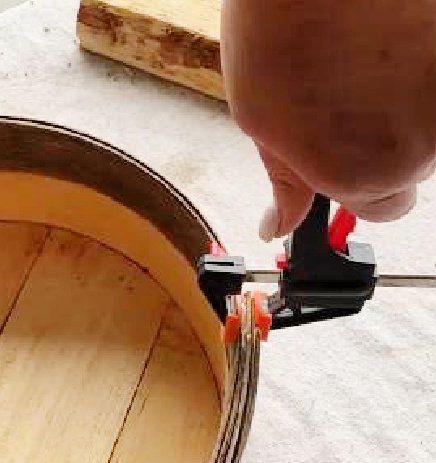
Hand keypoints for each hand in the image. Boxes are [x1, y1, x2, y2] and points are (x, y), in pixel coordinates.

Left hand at [221, 0, 435, 239]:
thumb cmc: (281, 21)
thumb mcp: (260, 118)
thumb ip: (285, 178)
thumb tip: (280, 225)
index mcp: (360, 172)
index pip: (381, 207)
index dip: (360, 179)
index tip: (349, 156)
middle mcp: (423, 146)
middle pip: (414, 163)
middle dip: (385, 138)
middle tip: (351, 90)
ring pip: (433, 119)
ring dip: (409, 96)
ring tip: (370, 52)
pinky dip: (427, 64)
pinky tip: (398, 35)